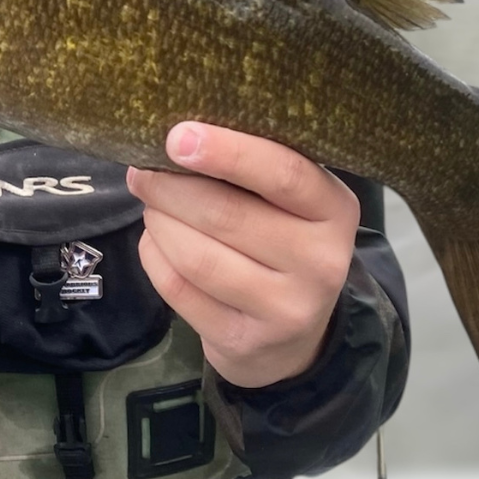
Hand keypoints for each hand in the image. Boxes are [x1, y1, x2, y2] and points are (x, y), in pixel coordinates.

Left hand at [126, 122, 359, 388]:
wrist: (291, 338)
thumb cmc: (282, 244)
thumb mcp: (291, 204)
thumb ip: (252, 171)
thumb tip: (178, 137)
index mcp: (335, 211)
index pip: (285, 174)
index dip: (228, 152)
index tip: (178, 136)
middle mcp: (320, 262)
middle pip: (227, 215)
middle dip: (170, 188)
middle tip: (143, 172)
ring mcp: (285, 309)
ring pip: (197, 257)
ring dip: (160, 223)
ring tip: (152, 207)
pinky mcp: (243, 342)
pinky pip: (179, 289)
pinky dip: (154, 257)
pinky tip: (156, 242)